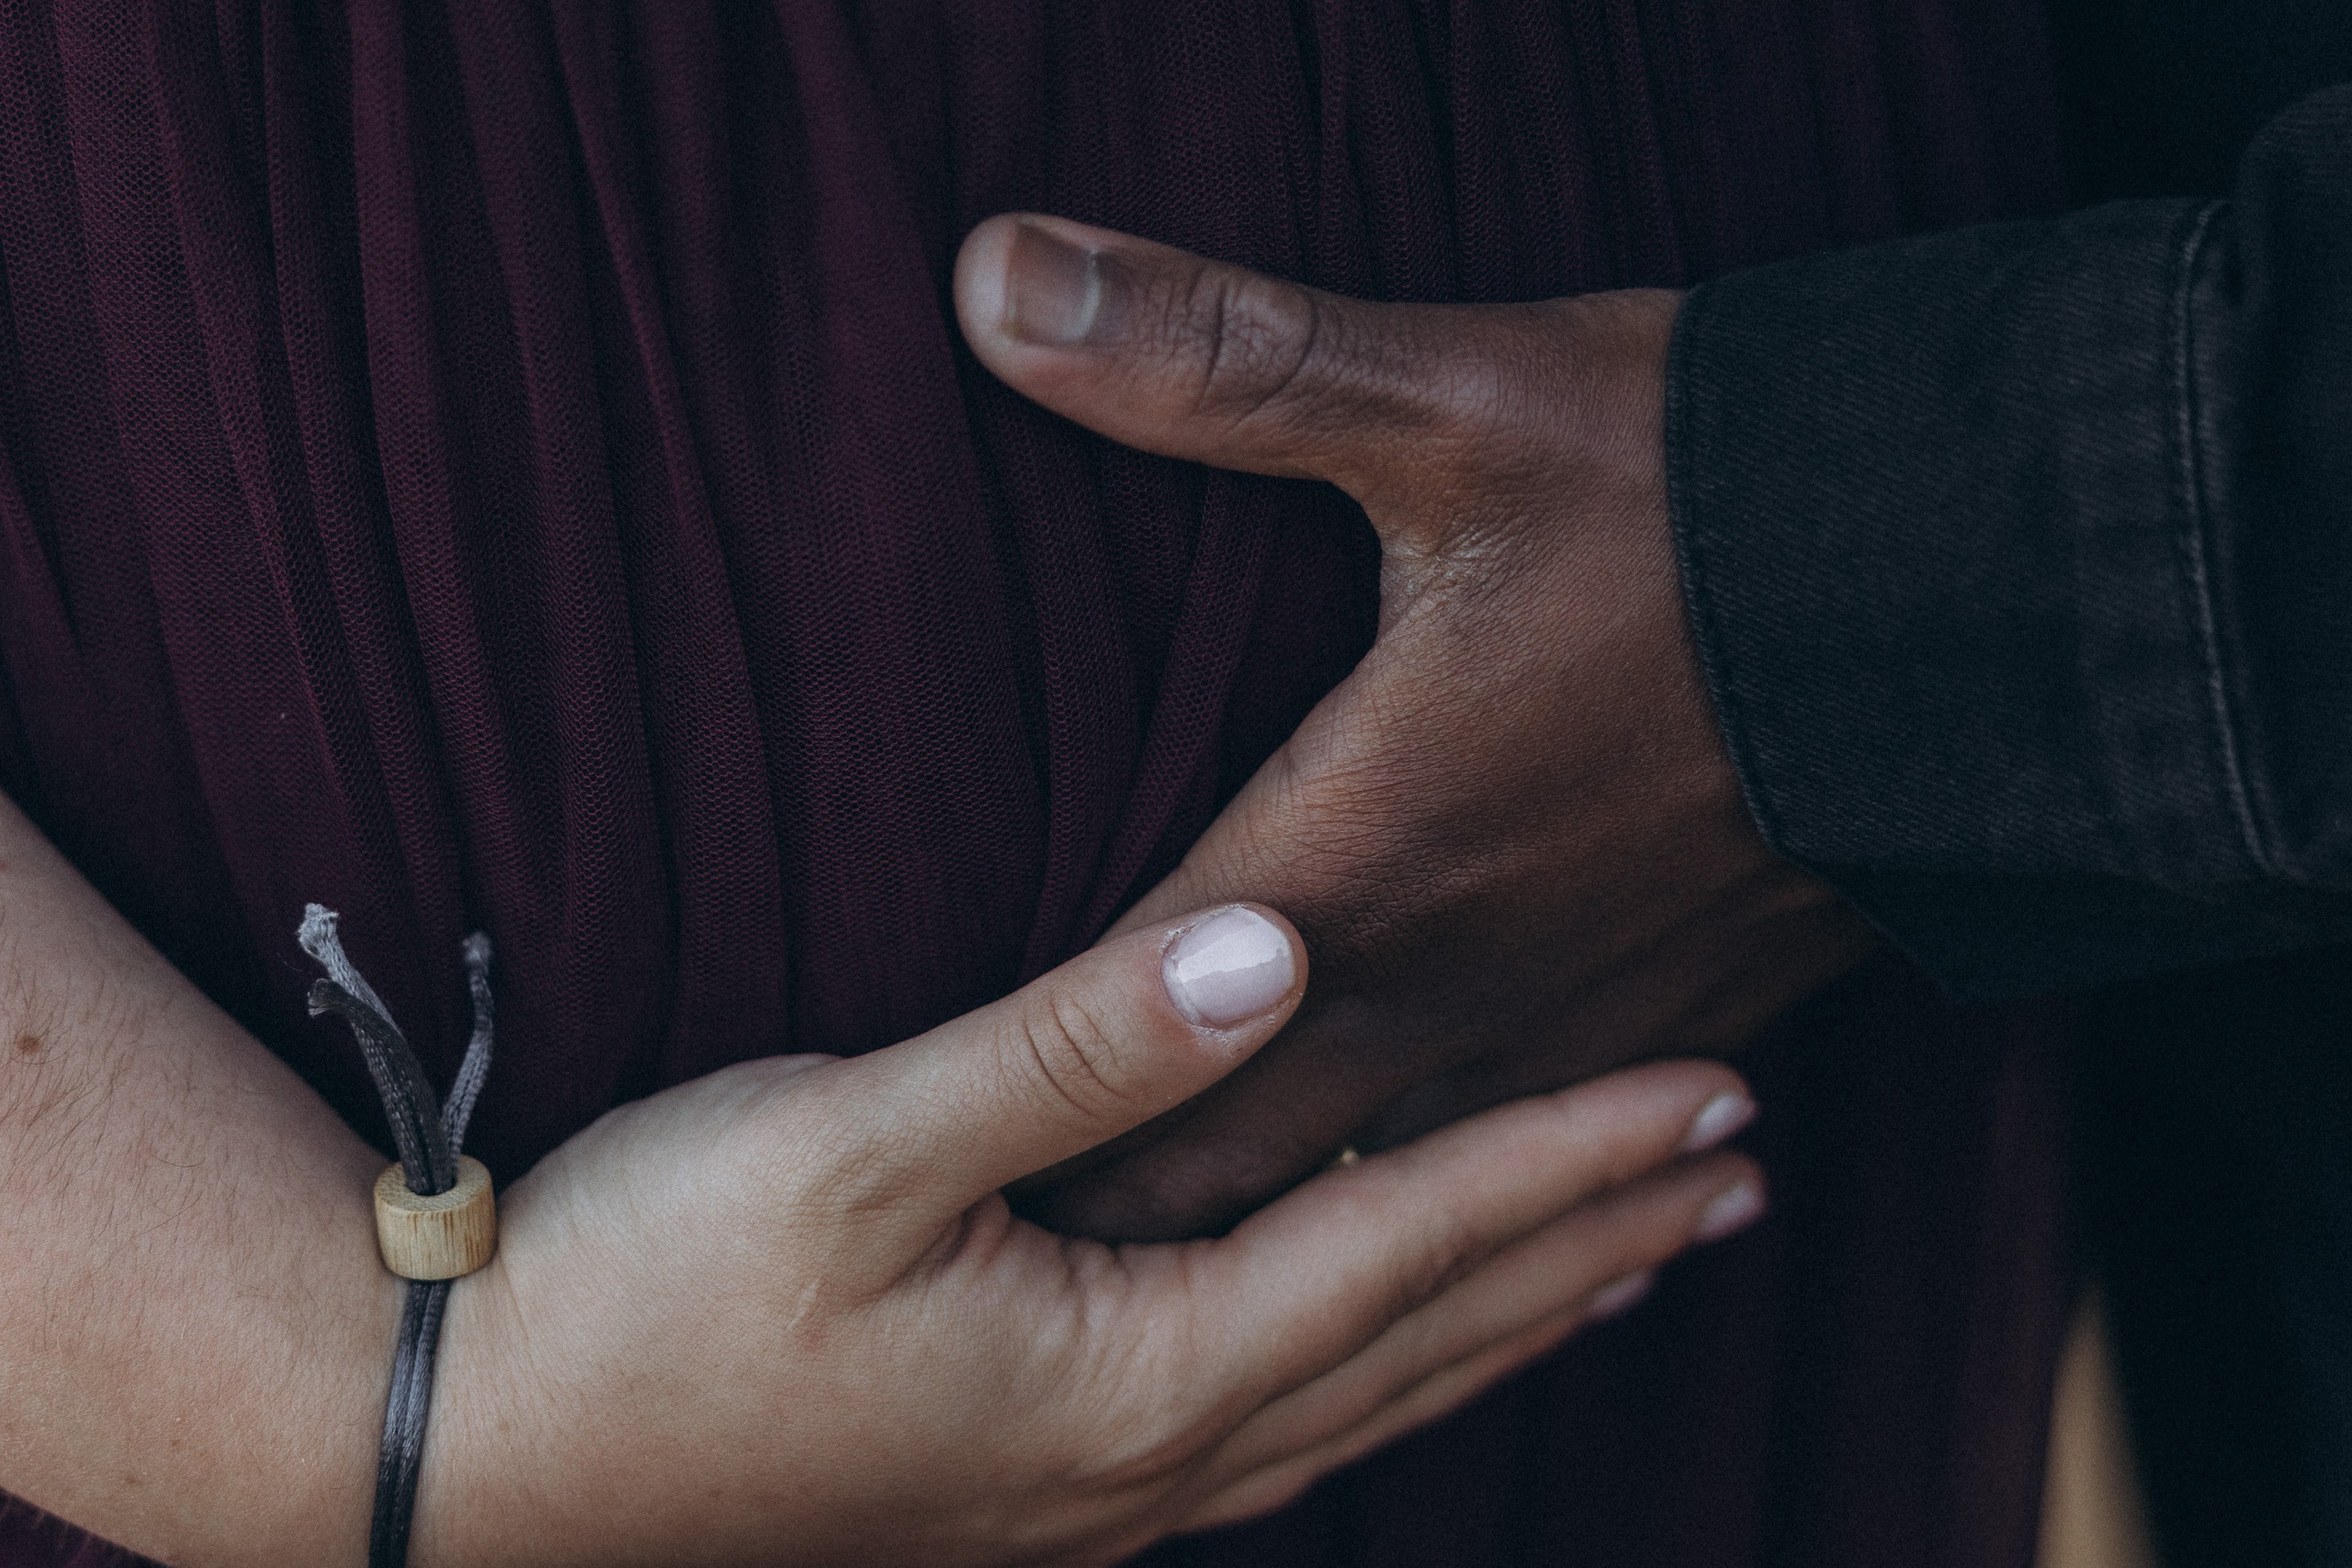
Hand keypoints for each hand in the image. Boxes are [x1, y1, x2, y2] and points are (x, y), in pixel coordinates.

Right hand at [415, 905, 1763, 1565]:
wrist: (473, 1443)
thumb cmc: (653, 1284)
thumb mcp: (856, 1143)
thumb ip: (1079, 1050)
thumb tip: (1281, 949)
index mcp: (1138, 1370)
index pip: (1421, 1249)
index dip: (1578, 1166)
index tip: (1719, 1098)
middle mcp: (1150, 1454)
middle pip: (1436, 1337)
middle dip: (1596, 1246)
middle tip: (1740, 1169)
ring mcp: (1092, 1485)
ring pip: (1372, 1393)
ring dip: (1512, 1313)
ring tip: (1626, 1254)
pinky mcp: (1026, 1476)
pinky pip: (1278, 1417)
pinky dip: (1384, 1358)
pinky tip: (1389, 1334)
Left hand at [953, 217, 1877, 1240]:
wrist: (1999, 594)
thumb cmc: (1710, 500)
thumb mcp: (1451, 400)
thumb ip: (1212, 357)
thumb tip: (992, 273)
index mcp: (1351, 862)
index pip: (1125, 1050)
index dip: (1024, 1111)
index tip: (949, 1167)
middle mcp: (1446, 987)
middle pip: (1236, 1175)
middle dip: (1126, 1211)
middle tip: (1026, 1240)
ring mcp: (1569, 1030)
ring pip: (1384, 1200)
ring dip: (1288, 1225)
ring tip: (1196, 1259)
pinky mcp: (1675, 1025)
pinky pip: (1529, 1164)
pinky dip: (1454, 1196)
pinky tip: (1431, 1190)